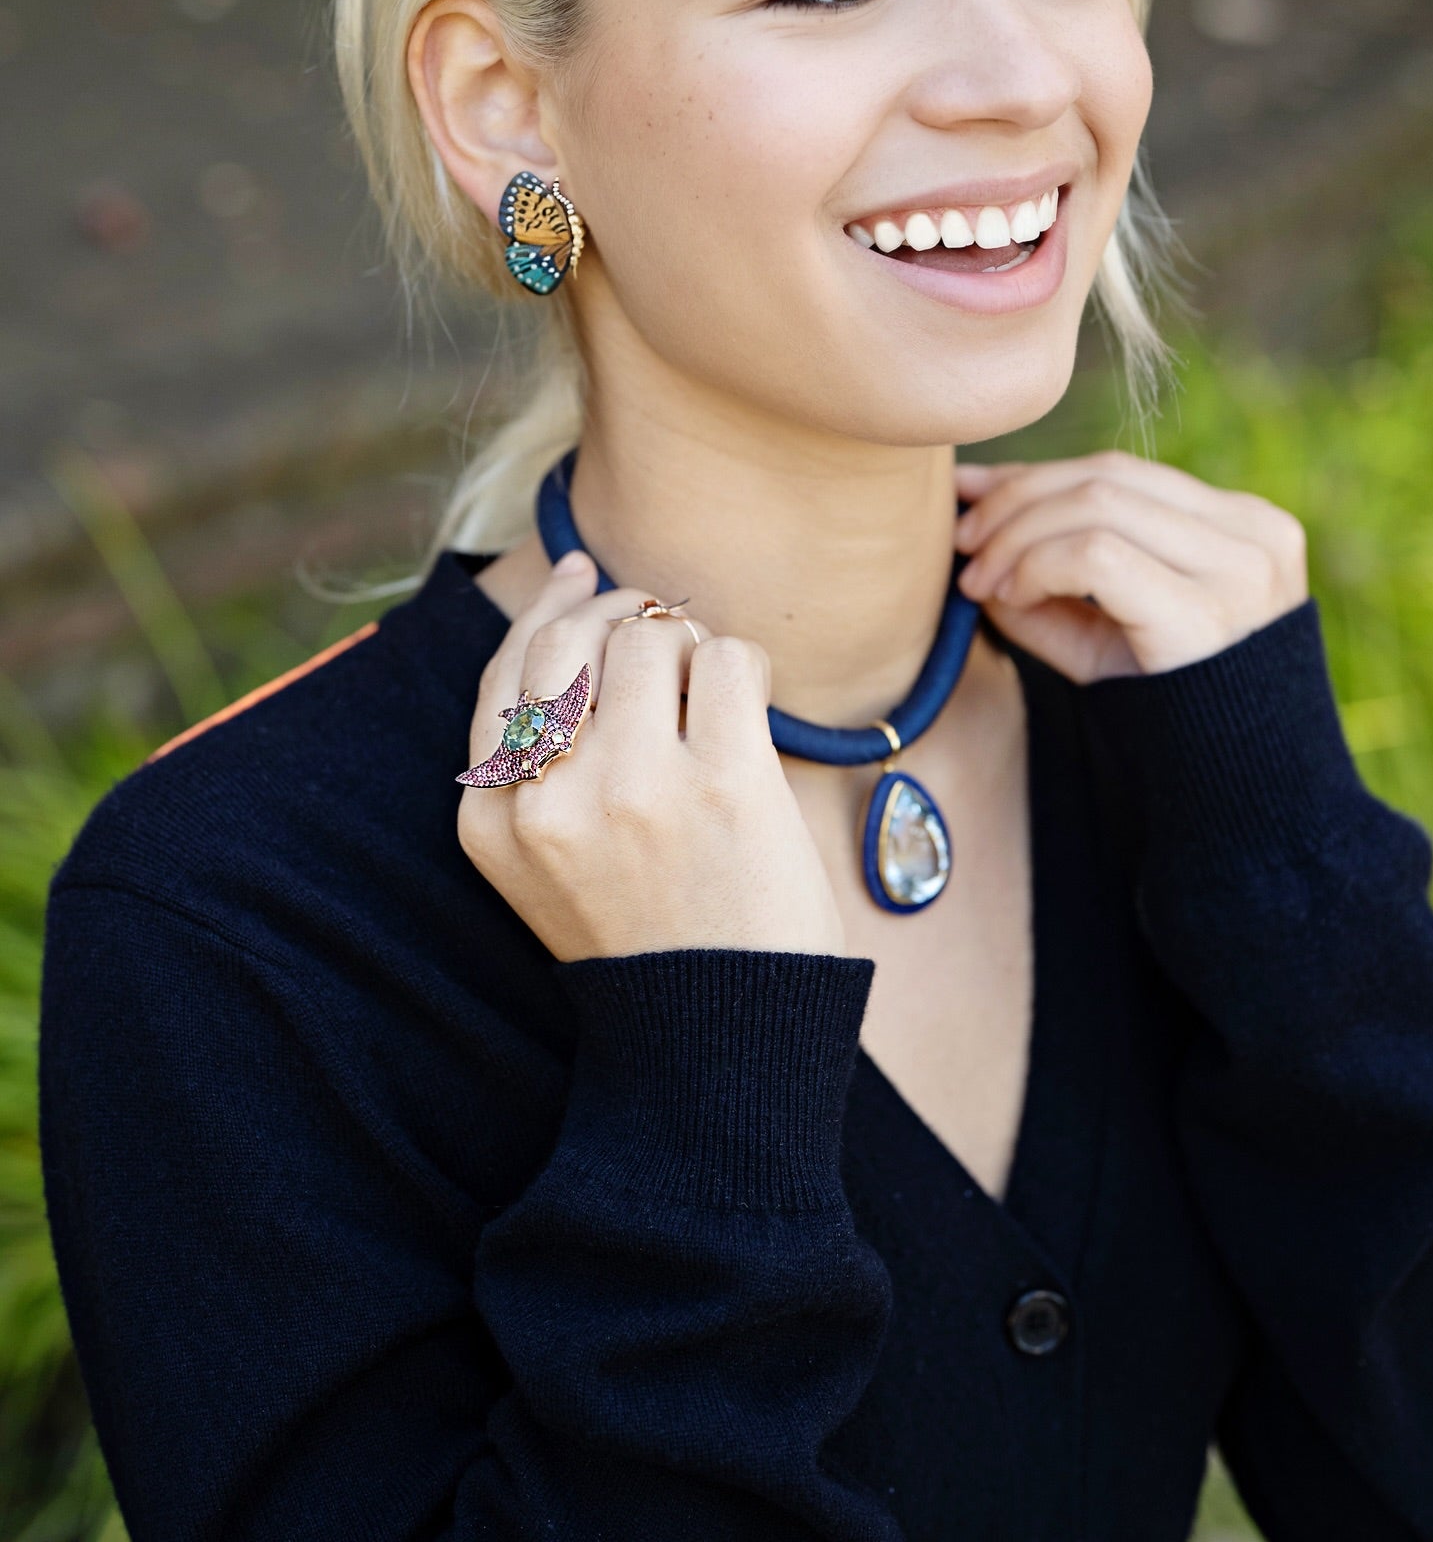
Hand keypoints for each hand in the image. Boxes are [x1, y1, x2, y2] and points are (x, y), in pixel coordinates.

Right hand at [458, 553, 844, 961]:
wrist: (723, 1044)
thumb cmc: (650, 936)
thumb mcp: (546, 863)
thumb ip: (539, 756)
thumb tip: (573, 592)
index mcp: (493, 824)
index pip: (506, 672)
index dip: (548, 610)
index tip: (584, 576)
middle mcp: (551, 802)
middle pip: (568, 638)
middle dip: (619, 610)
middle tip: (659, 628)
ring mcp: (636, 788)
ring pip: (649, 635)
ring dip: (686, 643)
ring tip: (709, 696)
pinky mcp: (725, 783)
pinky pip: (727, 660)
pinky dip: (741, 666)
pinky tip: (749, 713)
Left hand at [954, 450, 1307, 682]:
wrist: (1236, 803)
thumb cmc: (1169, 716)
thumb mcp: (1105, 638)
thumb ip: (1048, 582)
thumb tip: (971, 536)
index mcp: (1240, 526)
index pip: (1119, 473)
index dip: (1033, 477)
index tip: (969, 494)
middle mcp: (1251, 534)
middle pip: (1106, 478)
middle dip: (1016, 499)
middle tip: (961, 540)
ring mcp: (1239, 570)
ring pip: (1097, 505)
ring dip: (1017, 535)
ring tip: (978, 580)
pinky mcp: (1206, 612)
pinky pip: (1097, 554)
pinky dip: (1037, 564)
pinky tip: (1010, 597)